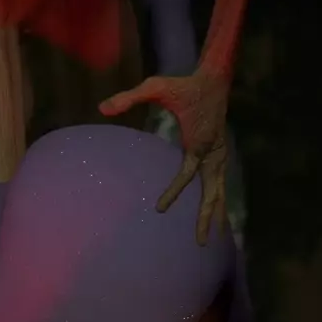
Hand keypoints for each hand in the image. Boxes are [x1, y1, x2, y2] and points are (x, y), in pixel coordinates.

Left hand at [100, 67, 230, 245]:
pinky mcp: (220, 154)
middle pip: (212, 192)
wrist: (215, 78)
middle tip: (200, 243)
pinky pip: (219, 183)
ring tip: (212, 239)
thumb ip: (129, 97)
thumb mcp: (155, 86)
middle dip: (206, 218)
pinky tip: (215, 216)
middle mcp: (213, 152)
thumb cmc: (184, 84)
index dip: (173, 192)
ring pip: (219, 190)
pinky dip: (218, 200)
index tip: (160, 209)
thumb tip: (101, 108)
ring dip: (215, 214)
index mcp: (199, 142)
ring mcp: (220, 154)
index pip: (186, 174)